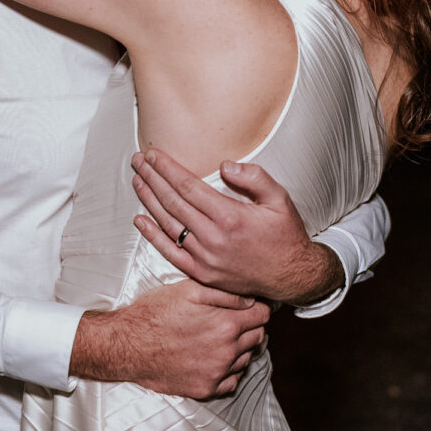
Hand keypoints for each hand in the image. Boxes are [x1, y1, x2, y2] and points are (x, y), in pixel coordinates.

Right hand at [71, 278, 268, 398]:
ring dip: (240, 348)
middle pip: (259, 337)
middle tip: (233, 320)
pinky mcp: (206, 389)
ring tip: (219, 338)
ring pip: (247, 359)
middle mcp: (227, 351)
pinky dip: (229, 370)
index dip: (257, 307)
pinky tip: (214, 358)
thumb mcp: (188, 290)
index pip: (263, 315)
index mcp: (226, 324)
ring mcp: (217, 373)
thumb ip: (225, 293)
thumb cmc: (154, 313)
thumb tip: (252, 299)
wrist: (127, 345)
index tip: (249, 306)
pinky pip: (233, 380)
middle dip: (250, 326)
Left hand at [131, 149, 339, 304]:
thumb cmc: (286, 234)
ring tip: (137, 180)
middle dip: (153, 178)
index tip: (153, 154)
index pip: (188, 187)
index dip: (168, 169)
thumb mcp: (280, 199)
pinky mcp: (202, 273)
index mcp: (231, 217)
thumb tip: (225, 165)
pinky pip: (170, 253)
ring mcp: (205, 258)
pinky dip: (152, 236)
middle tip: (137, 161)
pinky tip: (140, 220)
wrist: (292, 276)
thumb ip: (254, 178)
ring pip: (168, 224)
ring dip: (149, 200)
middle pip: (173, 202)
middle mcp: (213, 238)